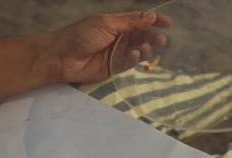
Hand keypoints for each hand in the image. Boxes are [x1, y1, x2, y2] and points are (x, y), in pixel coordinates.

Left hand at [41, 11, 170, 83]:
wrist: (62, 56)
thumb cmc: (81, 35)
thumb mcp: (106, 23)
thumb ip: (130, 22)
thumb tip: (152, 15)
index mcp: (118, 24)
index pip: (140, 20)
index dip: (155, 21)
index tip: (168, 24)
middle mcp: (120, 38)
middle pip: (142, 37)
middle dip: (153, 37)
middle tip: (160, 40)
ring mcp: (117, 53)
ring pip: (139, 51)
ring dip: (145, 49)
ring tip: (146, 48)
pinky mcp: (114, 68)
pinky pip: (129, 63)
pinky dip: (134, 60)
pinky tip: (135, 56)